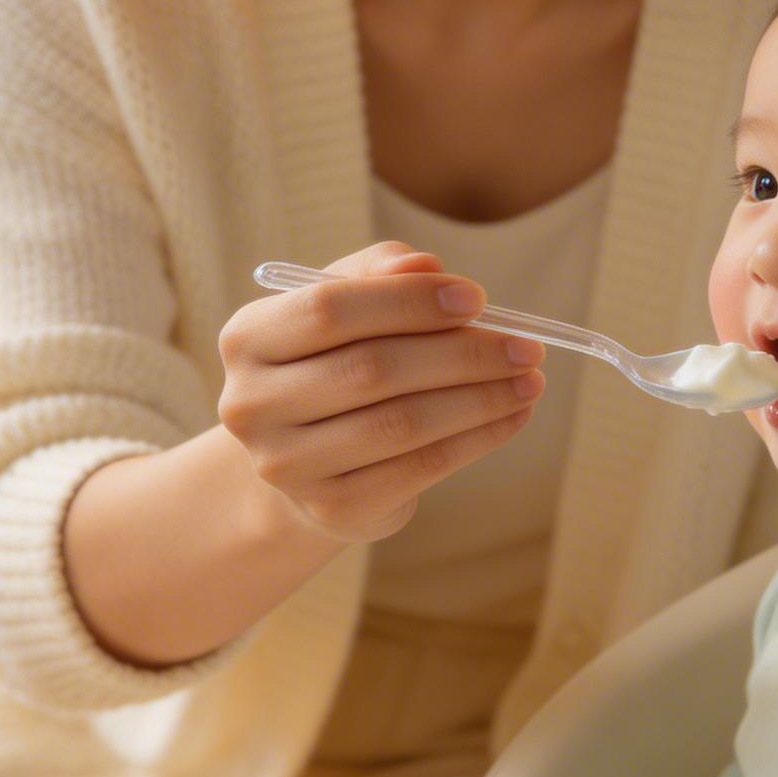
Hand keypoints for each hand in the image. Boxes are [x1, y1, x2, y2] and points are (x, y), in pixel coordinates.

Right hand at [216, 240, 544, 543]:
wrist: (300, 464)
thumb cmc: (330, 363)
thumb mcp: (343, 307)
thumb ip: (379, 274)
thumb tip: (427, 267)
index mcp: (247, 339)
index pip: (330, 310)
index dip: (408, 302)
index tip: (476, 298)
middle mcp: (252, 405)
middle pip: (373, 369)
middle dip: (462, 354)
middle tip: (527, 346)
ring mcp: (288, 466)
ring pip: (403, 423)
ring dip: (481, 399)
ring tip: (530, 380)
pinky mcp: (333, 509)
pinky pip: (421, 468)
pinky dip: (478, 439)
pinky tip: (513, 416)